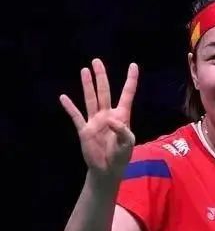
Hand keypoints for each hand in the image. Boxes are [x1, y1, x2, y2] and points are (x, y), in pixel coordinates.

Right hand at [60, 59, 138, 177]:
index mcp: (122, 116)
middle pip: (104, 91)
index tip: (133, 65)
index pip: (127, 94)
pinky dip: (70, 107)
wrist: (107, 169)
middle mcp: (108, 114)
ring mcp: (95, 121)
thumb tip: (111, 120)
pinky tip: (64, 97)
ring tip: (84, 70)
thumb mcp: (128, 144)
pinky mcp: (84, 130)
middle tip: (97, 61)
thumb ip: (123, 131)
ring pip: (91, 99)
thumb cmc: (121, 155)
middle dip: (101, 76)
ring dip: (87, 85)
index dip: (131, 80)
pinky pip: (76, 116)